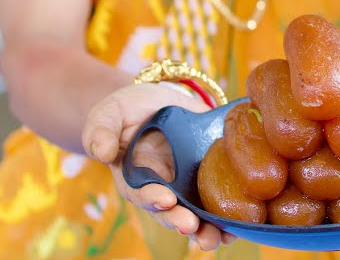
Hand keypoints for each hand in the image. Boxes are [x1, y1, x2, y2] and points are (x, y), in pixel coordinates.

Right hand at [82, 82, 234, 250]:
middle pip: (171, 213)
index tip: (166, 199)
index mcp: (135, 179)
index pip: (143, 194)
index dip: (153, 198)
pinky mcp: (208, 175)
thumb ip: (100, 131)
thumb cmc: (125, 112)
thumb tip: (101, 152)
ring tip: (218, 237)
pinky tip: (239, 226)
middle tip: (193, 227)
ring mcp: (186, 186)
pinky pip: (217, 199)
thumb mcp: (108, 115)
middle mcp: (162, 189)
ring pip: (195, 215)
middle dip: (182, 222)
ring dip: (206, 230)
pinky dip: (227, 215)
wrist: (155, 102)